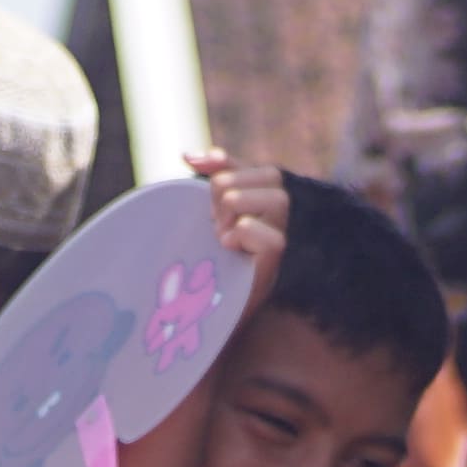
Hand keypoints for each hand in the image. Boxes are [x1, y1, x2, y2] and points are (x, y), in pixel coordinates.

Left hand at [183, 146, 287, 279]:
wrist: (202, 311)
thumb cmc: (204, 265)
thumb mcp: (203, 217)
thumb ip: (204, 187)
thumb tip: (188, 155)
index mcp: (258, 206)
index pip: (250, 168)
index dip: (222, 159)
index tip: (188, 161)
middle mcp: (276, 220)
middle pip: (271, 175)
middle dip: (229, 185)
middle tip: (211, 217)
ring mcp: (279, 241)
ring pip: (278, 199)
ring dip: (236, 208)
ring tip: (220, 233)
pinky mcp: (273, 262)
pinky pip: (263, 232)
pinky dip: (240, 233)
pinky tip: (228, 247)